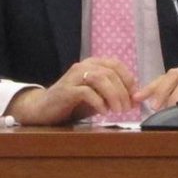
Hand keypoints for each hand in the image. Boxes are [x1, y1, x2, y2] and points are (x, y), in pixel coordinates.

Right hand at [8, 58, 137, 125]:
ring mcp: (73, 77)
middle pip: (110, 72)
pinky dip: (99, 103)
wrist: (43, 110)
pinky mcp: (66, 90)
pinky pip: (87, 92)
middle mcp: (83, 67)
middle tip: (127, 108)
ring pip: (100, 79)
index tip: (134, 96)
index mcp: (92, 64)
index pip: (116, 64)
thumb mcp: (97, 98)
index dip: (128, 79)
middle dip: (123, 91)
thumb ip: (113, 95)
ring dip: (113, 96)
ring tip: (118, 111)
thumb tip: (135, 99)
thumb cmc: (72, 104)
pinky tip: (104, 112)